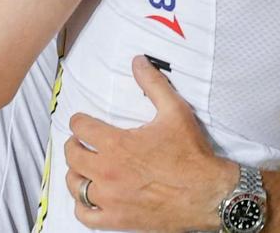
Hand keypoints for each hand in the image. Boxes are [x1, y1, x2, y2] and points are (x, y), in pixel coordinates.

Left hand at [63, 59, 232, 232]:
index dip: (79, 121)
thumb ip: (153, 84)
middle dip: (74, 145)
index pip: (81, 128)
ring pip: (75, 185)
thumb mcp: (175, 111)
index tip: (82, 121)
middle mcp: (108, 172)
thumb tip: (139, 62)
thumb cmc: (191, 156)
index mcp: (118, 145)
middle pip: (72, 155)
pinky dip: (82, 206)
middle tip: (82, 142)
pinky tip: (90, 197)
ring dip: (75, 173)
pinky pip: (85, 215)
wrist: (207, 194)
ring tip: (83, 168)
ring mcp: (110, 199)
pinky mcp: (117, 220)